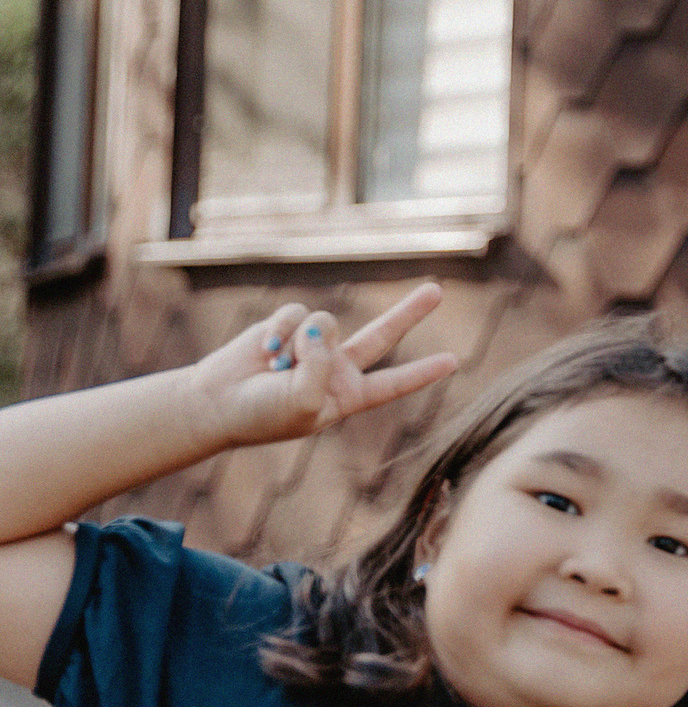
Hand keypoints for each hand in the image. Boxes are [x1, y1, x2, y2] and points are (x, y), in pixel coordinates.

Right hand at [187, 285, 458, 450]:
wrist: (215, 404)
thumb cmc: (261, 414)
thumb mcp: (302, 402)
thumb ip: (322, 366)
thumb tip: (323, 328)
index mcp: (347, 396)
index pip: (393, 384)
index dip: (422, 373)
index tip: (453, 361)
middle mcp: (338, 368)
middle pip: (383, 336)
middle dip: (409, 312)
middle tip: (437, 291)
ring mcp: (315, 346)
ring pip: (327, 323)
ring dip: (300, 342)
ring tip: (277, 367)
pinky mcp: (290, 327)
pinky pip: (299, 314)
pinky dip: (280, 331)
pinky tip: (264, 351)